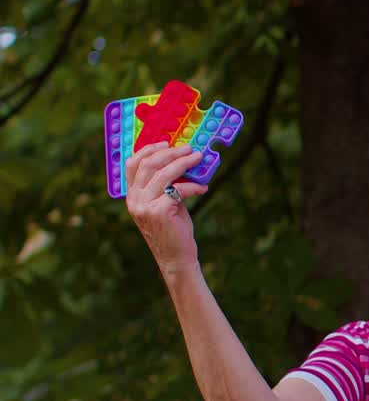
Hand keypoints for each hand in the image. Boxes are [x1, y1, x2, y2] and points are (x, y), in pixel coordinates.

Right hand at [124, 143, 208, 273]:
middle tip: (189, 149)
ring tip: (198, 158)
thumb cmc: (173, 230)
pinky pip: (178, 190)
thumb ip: (166, 186)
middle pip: (149, 164)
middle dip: (170, 153)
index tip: (166, 143)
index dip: (149, 150)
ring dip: (183, 163)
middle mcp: (135, 199)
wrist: (176, 258)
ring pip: (163, 174)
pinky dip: (193, 186)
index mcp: (132, 196)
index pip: (132, 164)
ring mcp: (145, 206)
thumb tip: (182, 162)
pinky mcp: (159, 212)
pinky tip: (203, 187)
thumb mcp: (164, 204)